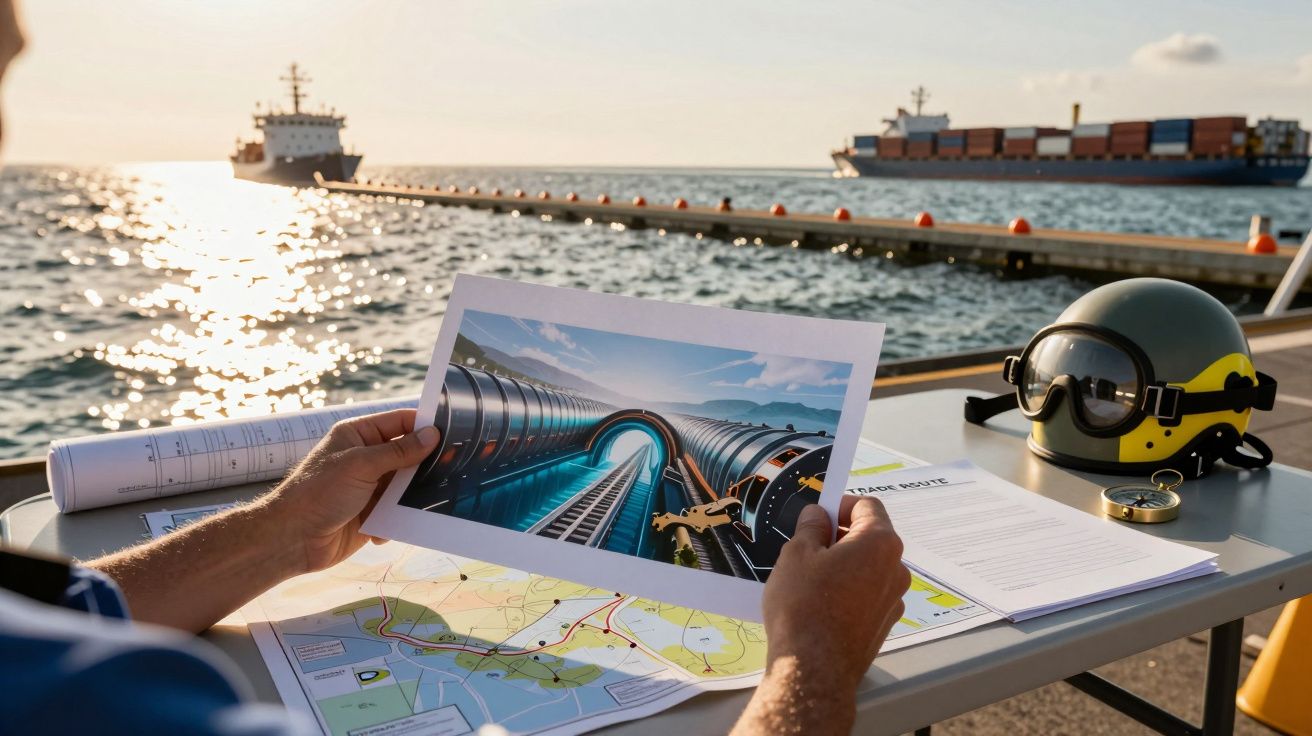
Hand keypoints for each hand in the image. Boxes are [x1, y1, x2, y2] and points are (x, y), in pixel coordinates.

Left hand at [266, 408, 439, 573]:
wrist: (292, 540)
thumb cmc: (319, 492)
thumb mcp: (360, 465)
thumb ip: (399, 451)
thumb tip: (433, 435)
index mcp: (359, 436)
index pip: (399, 422)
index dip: (425, 425)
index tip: (455, 432)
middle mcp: (366, 458)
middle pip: (408, 454)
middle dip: (426, 463)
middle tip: (454, 467)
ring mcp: (370, 486)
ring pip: (406, 485)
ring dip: (414, 494)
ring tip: (432, 497)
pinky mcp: (372, 513)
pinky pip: (398, 510)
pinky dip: (400, 517)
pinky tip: (392, 526)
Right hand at [764, 495, 909, 690]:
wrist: (813, 670)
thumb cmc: (804, 606)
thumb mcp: (796, 554)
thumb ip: (811, 527)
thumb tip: (817, 515)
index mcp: (879, 543)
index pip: (868, 506)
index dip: (841, 504)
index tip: (817, 514)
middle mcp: (896, 570)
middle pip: (870, 538)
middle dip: (839, 536)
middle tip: (806, 546)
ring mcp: (893, 600)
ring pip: (868, 568)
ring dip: (843, 565)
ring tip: (808, 578)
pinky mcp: (882, 625)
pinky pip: (866, 595)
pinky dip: (847, 591)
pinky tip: (820, 604)